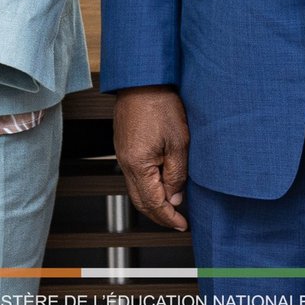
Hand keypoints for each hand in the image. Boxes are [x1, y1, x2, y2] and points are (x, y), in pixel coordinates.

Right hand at [114, 86, 189, 231]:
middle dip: (159, 214)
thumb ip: (177, 174)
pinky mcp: (124, 146)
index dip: (168, 217)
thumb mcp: (179, 143)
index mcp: (138, 165)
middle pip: (140, 201)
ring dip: (153, 200)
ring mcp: (122, 154)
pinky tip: (162, 182)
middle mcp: (125, 162)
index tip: (182, 224)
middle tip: (177, 220)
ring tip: (173, 203)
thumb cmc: (160, 105)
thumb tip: (175, 198)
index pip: (152, 203)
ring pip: (136, 189)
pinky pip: (134, 175)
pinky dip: (147, 185)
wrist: (142, 80)